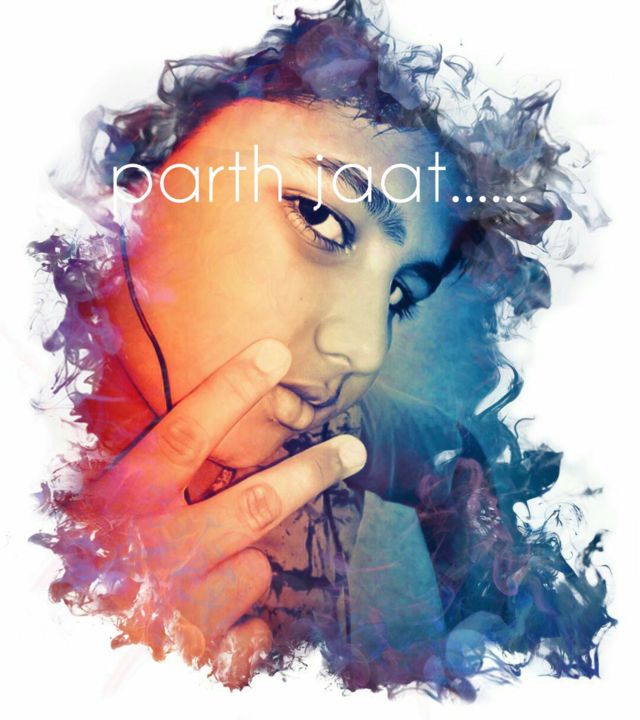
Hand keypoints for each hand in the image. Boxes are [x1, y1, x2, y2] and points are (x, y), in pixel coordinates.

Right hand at [79, 338, 366, 686]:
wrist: (59, 659)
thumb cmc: (77, 571)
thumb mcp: (92, 514)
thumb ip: (133, 480)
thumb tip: (181, 436)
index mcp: (124, 509)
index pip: (184, 436)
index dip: (232, 390)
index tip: (275, 354)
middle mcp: (158, 555)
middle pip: (254, 504)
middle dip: (309, 472)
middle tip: (350, 450)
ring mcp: (183, 611)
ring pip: (254, 570)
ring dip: (242, 566)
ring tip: (205, 574)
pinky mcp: (201, 657)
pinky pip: (252, 632)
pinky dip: (241, 624)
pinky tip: (211, 624)